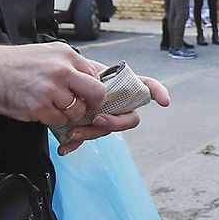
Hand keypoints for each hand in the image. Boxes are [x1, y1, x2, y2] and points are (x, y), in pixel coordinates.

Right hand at [0, 43, 170, 153]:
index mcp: (75, 57)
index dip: (147, 86)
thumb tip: (103, 104)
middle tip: (97, 121)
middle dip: (106, 116)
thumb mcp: (51, 61)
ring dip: (73, 120)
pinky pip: (61, 124)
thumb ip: (79, 78)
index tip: (164, 99)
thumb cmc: (18, 71)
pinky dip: (54, 125)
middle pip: (105, 98)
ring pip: (82, 114)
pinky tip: (40, 114)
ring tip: (56, 111)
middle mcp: (68, 68)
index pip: (119, 72)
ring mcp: (55, 86)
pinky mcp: (41, 104)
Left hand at [54, 74, 169, 156]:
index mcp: (122, 86)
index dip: (158, 93)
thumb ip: (92, 83)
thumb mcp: (83, 72)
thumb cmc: (73, 73)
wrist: (54, 80)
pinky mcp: (87, 127)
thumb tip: (97, 100)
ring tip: (72, 133)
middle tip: (98, 120)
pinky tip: (65, 147)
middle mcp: (117, 104)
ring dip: (91, 133)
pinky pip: (87, 139)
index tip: (164, 102)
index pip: (147, 86)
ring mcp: (104, 117)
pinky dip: (75, 144)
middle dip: (116, 122)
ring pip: (107, 130)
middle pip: (129, 119)